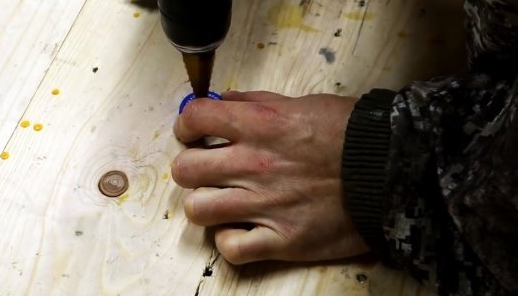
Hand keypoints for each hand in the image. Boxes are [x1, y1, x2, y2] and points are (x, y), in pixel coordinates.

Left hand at [172, 90, 368, 263]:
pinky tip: (241, 229)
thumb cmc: (350, 133)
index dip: (186, 125)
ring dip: (206, 204)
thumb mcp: (302, 103)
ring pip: (198, 210)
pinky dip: (230, 240)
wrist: (394, 170)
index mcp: (259, 126)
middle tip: (207, 170)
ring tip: (223, 201)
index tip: (193, 132)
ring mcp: (266, 206)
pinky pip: (231, 249)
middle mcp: (255, 165)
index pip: (195, 118)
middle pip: (185, 170)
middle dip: (191, 167)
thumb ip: (256, 102)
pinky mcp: (283, 240)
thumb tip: (224, 101)